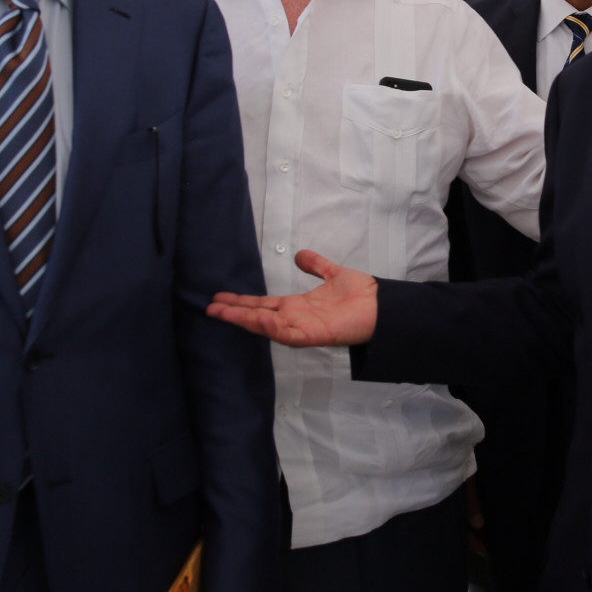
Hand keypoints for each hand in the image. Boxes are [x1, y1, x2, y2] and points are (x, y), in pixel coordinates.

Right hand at [207, 249, 378, 346]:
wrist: (382, 306)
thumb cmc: (360, 295)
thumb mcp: (332, 274)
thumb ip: (315, 266)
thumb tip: (299, 255)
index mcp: (297, 307)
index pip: (262, 304)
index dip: (241, 302)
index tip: (219, 298)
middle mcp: (295, 319)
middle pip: (258, 316)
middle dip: (234, 313)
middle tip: (209, 308)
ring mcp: (303, 329)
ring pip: (266, 326)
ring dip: (244, 320)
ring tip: (222, 313)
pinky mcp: (314, 335)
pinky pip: (287, 334)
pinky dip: (271, 327)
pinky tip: (256, 319)